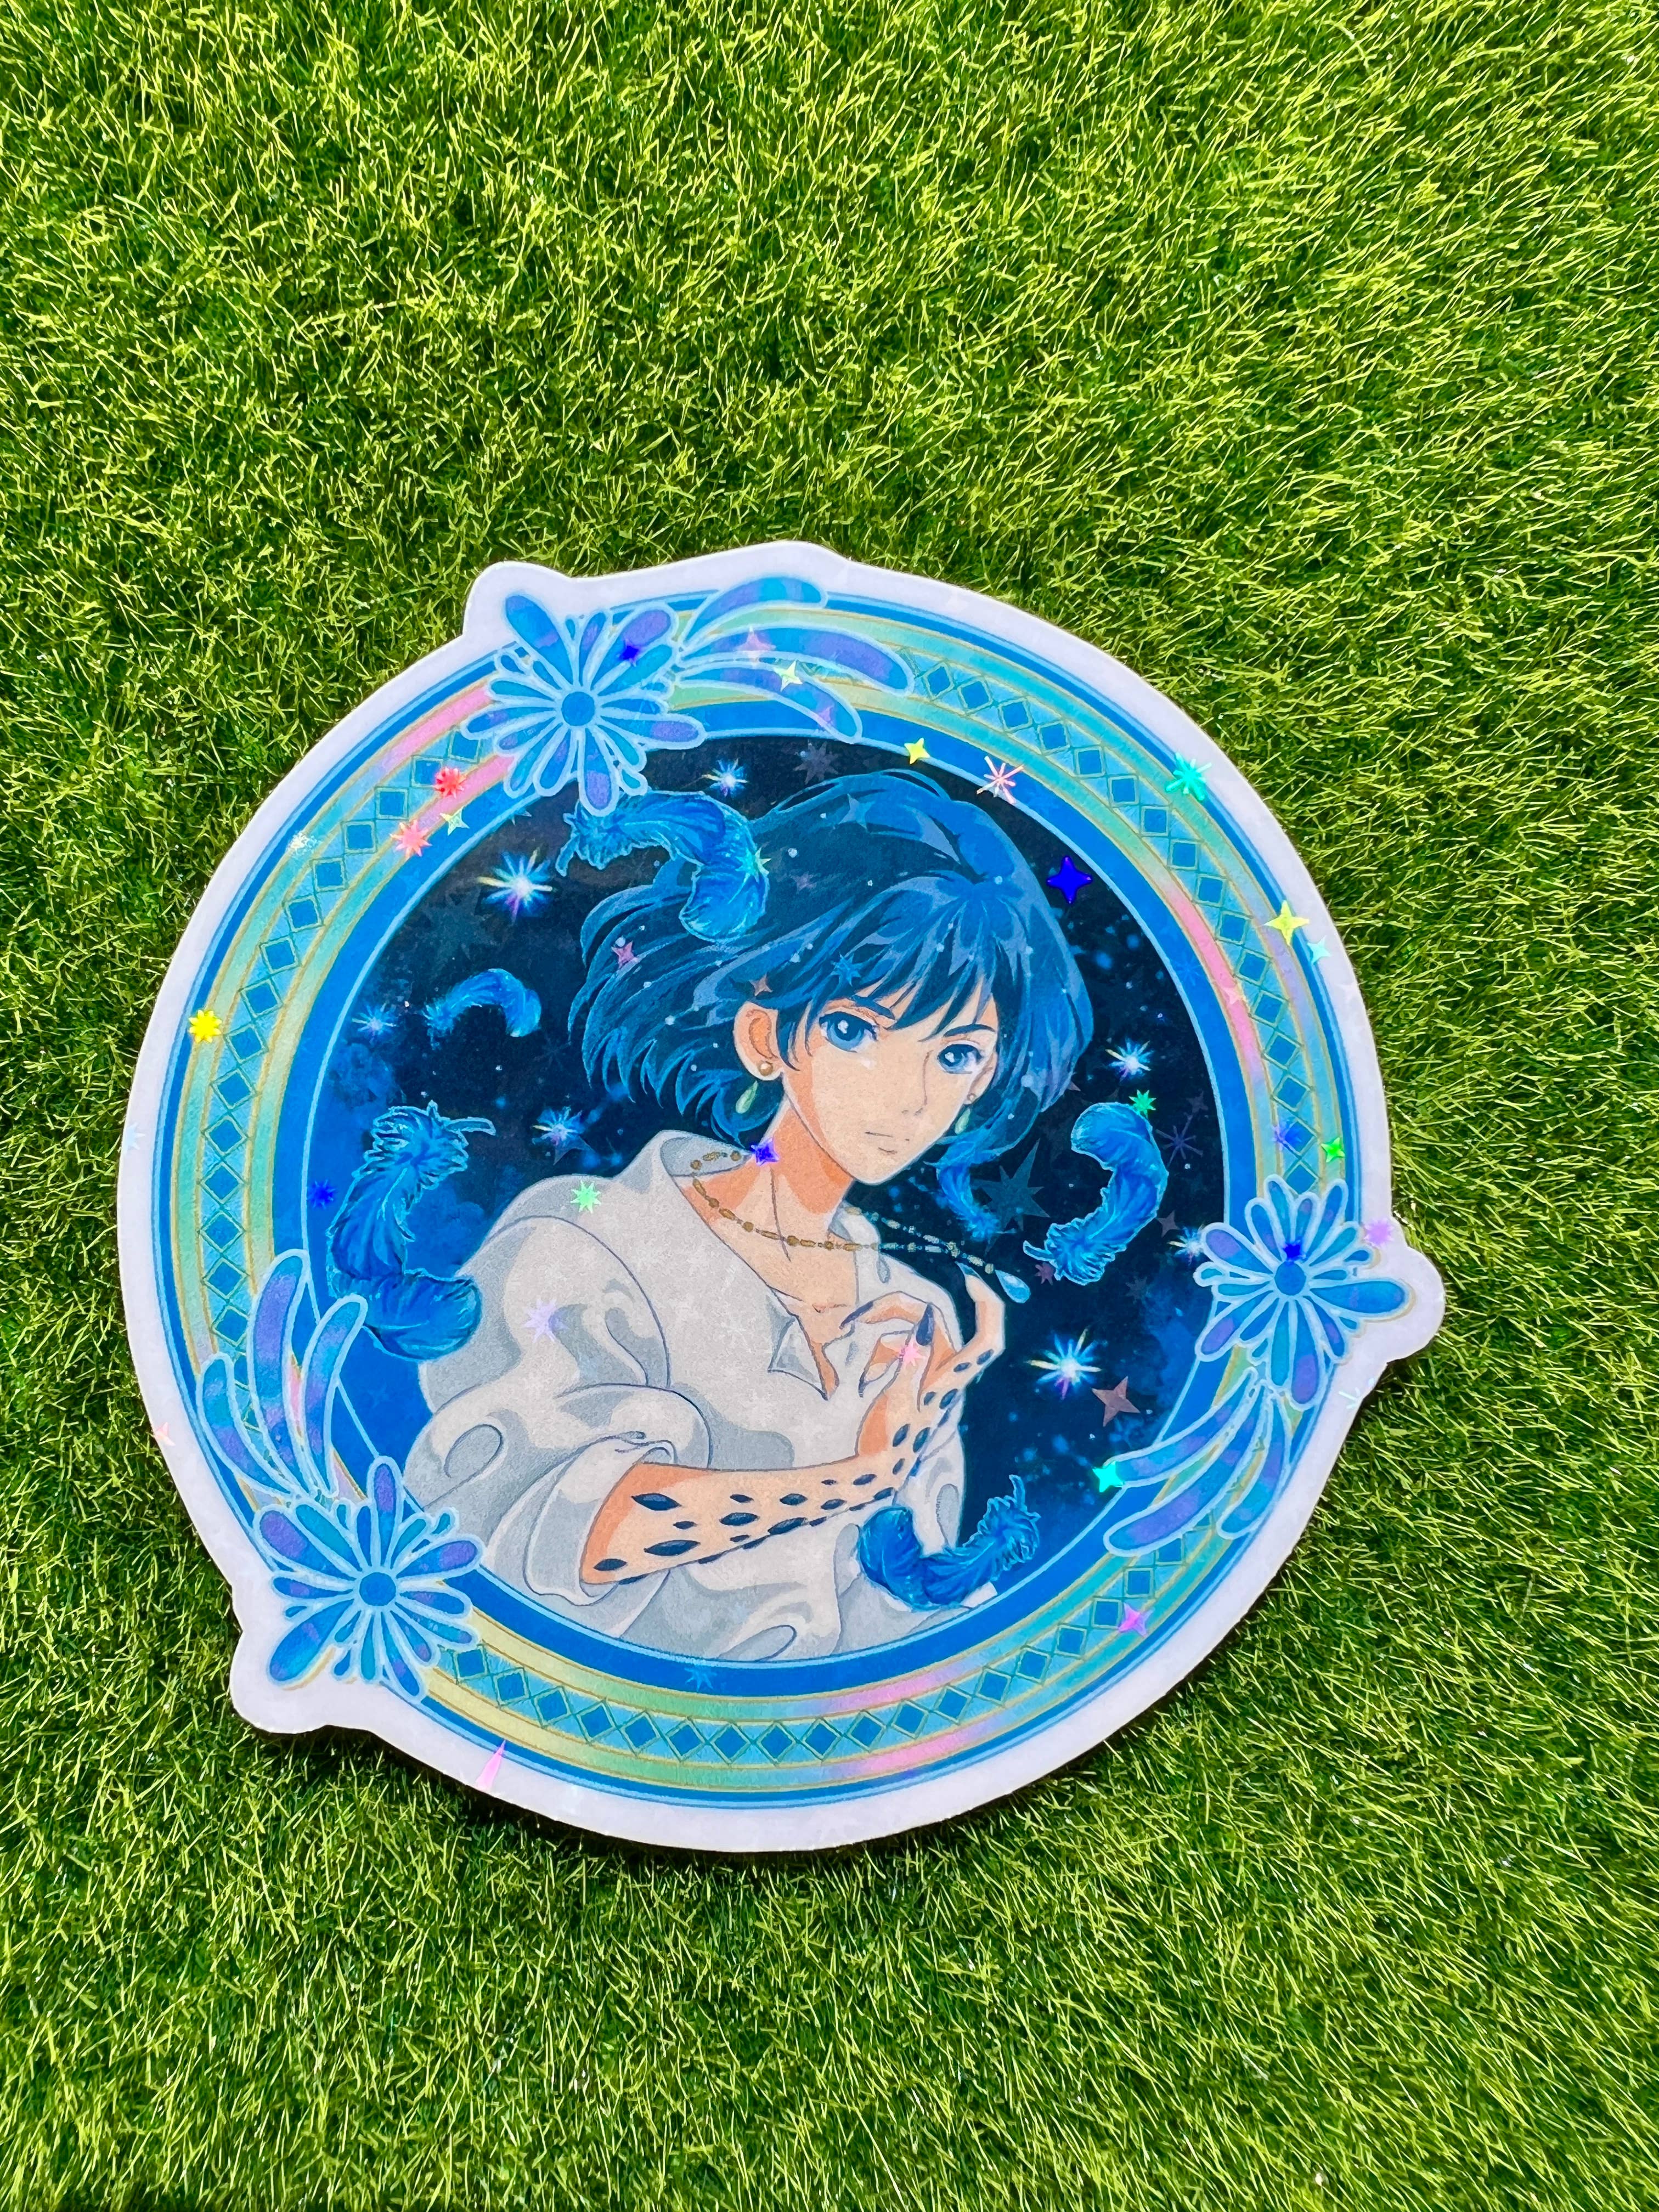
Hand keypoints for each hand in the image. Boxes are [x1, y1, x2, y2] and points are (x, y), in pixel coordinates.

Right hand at [851, 1274, 1004, 1468]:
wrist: (878, 1469)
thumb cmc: (891, 1440)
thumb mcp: (899, 1400)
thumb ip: (913, 1360)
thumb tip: (924, 1320)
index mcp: (951, 1379)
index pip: (987, 1340)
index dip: (987, 1307)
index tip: (966, 1280)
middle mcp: (945, 1371)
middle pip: (932, 1323)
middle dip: (899, 1310)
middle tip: (861, 1315)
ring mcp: (929, 1373)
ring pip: (911, 1335)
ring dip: (882, 1342)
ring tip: (860, 1371)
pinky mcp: (913, 1378)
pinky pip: (900, 1350)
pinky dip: (880, 1356)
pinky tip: (863, 1379)